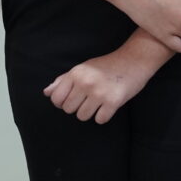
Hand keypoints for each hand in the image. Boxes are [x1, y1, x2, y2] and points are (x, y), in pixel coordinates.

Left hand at [44, 42, 161, 123]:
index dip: (62, 102)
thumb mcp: (82, 68)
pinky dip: (103, 116)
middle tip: (89, 99)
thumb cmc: (106, 65)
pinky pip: (99, 120)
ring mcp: (99, 93)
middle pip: (68, 110)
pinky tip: (108, 105)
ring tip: (98, 101)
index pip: (56, 99)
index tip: (73, 98)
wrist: (133, 60)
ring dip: (90, 113)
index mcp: (75, 74)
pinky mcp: (113, 102)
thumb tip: (47, 93)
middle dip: (77, 107)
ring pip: (82, 117)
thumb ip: (63, 80)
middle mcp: (85, 83)